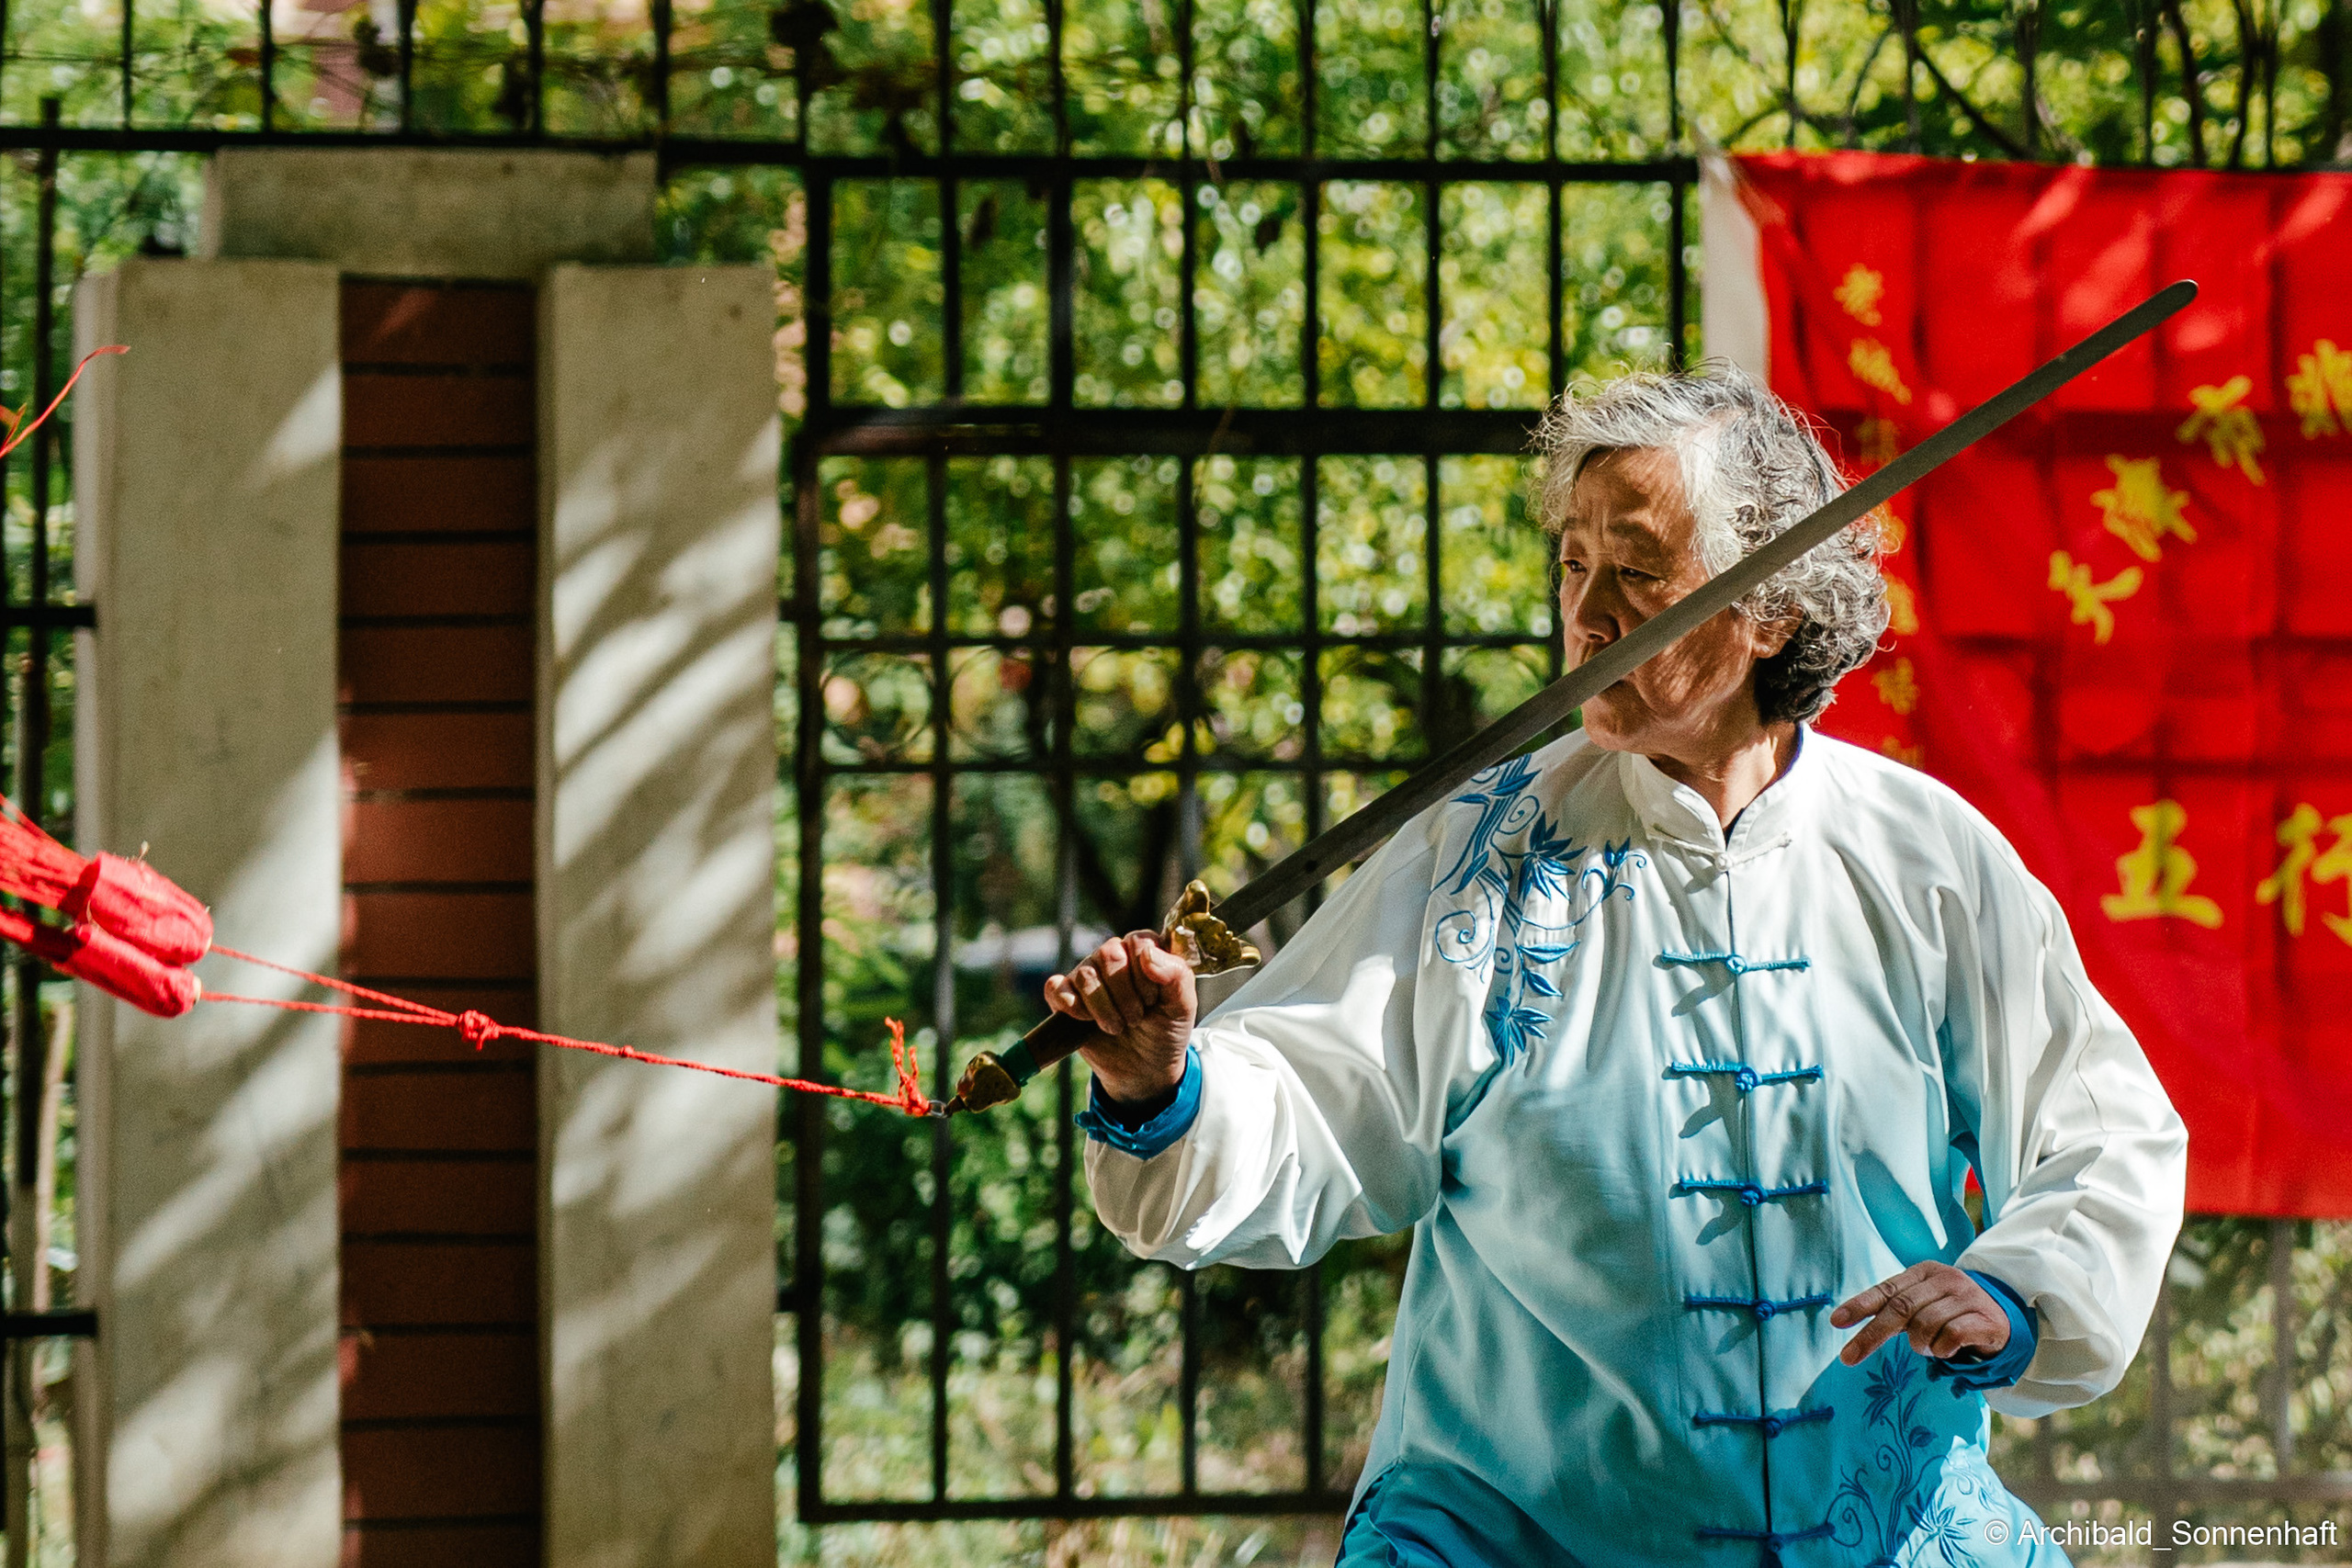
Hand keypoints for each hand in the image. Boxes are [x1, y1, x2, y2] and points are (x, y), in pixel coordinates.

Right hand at [1043, 931, 1196, 1105]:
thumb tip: (1148, 954)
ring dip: (1103, 1008)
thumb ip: (1176, 975)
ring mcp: (1088, 975)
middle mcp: (1114, 955)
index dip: (1145, 975)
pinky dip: (1068, 1005)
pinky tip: (1085, 1020)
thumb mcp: (1183, 1007)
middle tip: (1135, 1018)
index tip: (1152, 1001)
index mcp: (1145, 950)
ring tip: (1117, 1027)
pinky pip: (1055, 988)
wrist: (1143, 1070)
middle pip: (1109, 953)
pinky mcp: (1066, 997)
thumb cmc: (1165, 1031)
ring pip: (1085, 973)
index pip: (1139, 942)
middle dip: (1124, 994)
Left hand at [1832, 1262, 2010, 1366]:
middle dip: (1871, 1335)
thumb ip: (1894, 1309)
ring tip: (1929, 1348)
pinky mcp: (1985, 1319)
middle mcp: (1945, 1279)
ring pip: (1924, 1326)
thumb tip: (1845, 1320)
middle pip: (1900, 1309)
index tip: (1836, 1322)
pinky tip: (1947, 1350)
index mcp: (1924, 1272)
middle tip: (1848, 1357)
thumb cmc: (1953, 1312)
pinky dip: (1942, 1350)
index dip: (1859, 1305)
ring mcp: (1967, 1297)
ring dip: (1920, 1345)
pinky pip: (1950, 1337)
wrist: (2005, 1319)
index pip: (1886, 1289)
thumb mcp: (1923, 1305)